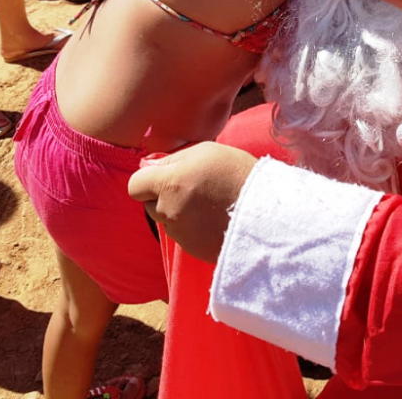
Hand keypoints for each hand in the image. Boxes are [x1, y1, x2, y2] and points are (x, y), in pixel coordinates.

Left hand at [127, 143, 256, 263]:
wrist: (267, 211)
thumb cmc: (238, 173)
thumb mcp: (207, 151)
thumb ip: (173, 158)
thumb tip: (149, 165)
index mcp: (170, 183)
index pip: (135, 185)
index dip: (147, 180)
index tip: (165, 177)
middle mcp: (169, 210)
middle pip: (149, 204)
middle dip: (163, 196)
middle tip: (192, 189)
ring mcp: (179, 233)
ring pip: (166, 220)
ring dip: (178, 212)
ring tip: (208, 205)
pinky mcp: (192, 249)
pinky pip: (182, 235)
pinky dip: (192, 228)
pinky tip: (213, 220)